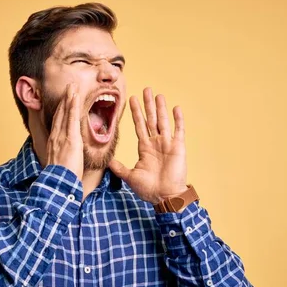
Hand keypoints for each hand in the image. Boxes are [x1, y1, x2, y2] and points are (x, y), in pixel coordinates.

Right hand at [46, 83, 83, 180]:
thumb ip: (61, 156)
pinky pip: (72, 119)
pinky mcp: (70, 138)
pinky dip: (73, 106)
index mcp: (54, 142)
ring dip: (68, 98)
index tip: (64, 100)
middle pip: (60, 114)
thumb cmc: (60, 178)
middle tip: (69, 87)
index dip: (61, 110)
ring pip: (65, 113)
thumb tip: (65, 156)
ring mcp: (62, 136)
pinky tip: (75, 96)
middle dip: (64, 100)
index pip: (57, 122)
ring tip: (72, 86)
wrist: (58, 184)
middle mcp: (55, 137)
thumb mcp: (59, 164)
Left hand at [109, 87, 186, 203]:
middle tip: (145, 89)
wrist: (165, 197)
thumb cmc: (149, 189)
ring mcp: (167, 144)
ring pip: (163, 121)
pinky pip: (178, 131)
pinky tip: (175, 108)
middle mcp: (156, 143)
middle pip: (151, 119)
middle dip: (147, 105)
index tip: (131, 99)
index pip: (139, 125)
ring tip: (157, 94)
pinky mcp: (178, 148)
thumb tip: (107, 162)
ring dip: (160, 108)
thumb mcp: (130, 176)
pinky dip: (178, 120)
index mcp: (145, 148)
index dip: (135, 112)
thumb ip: (119, 167)